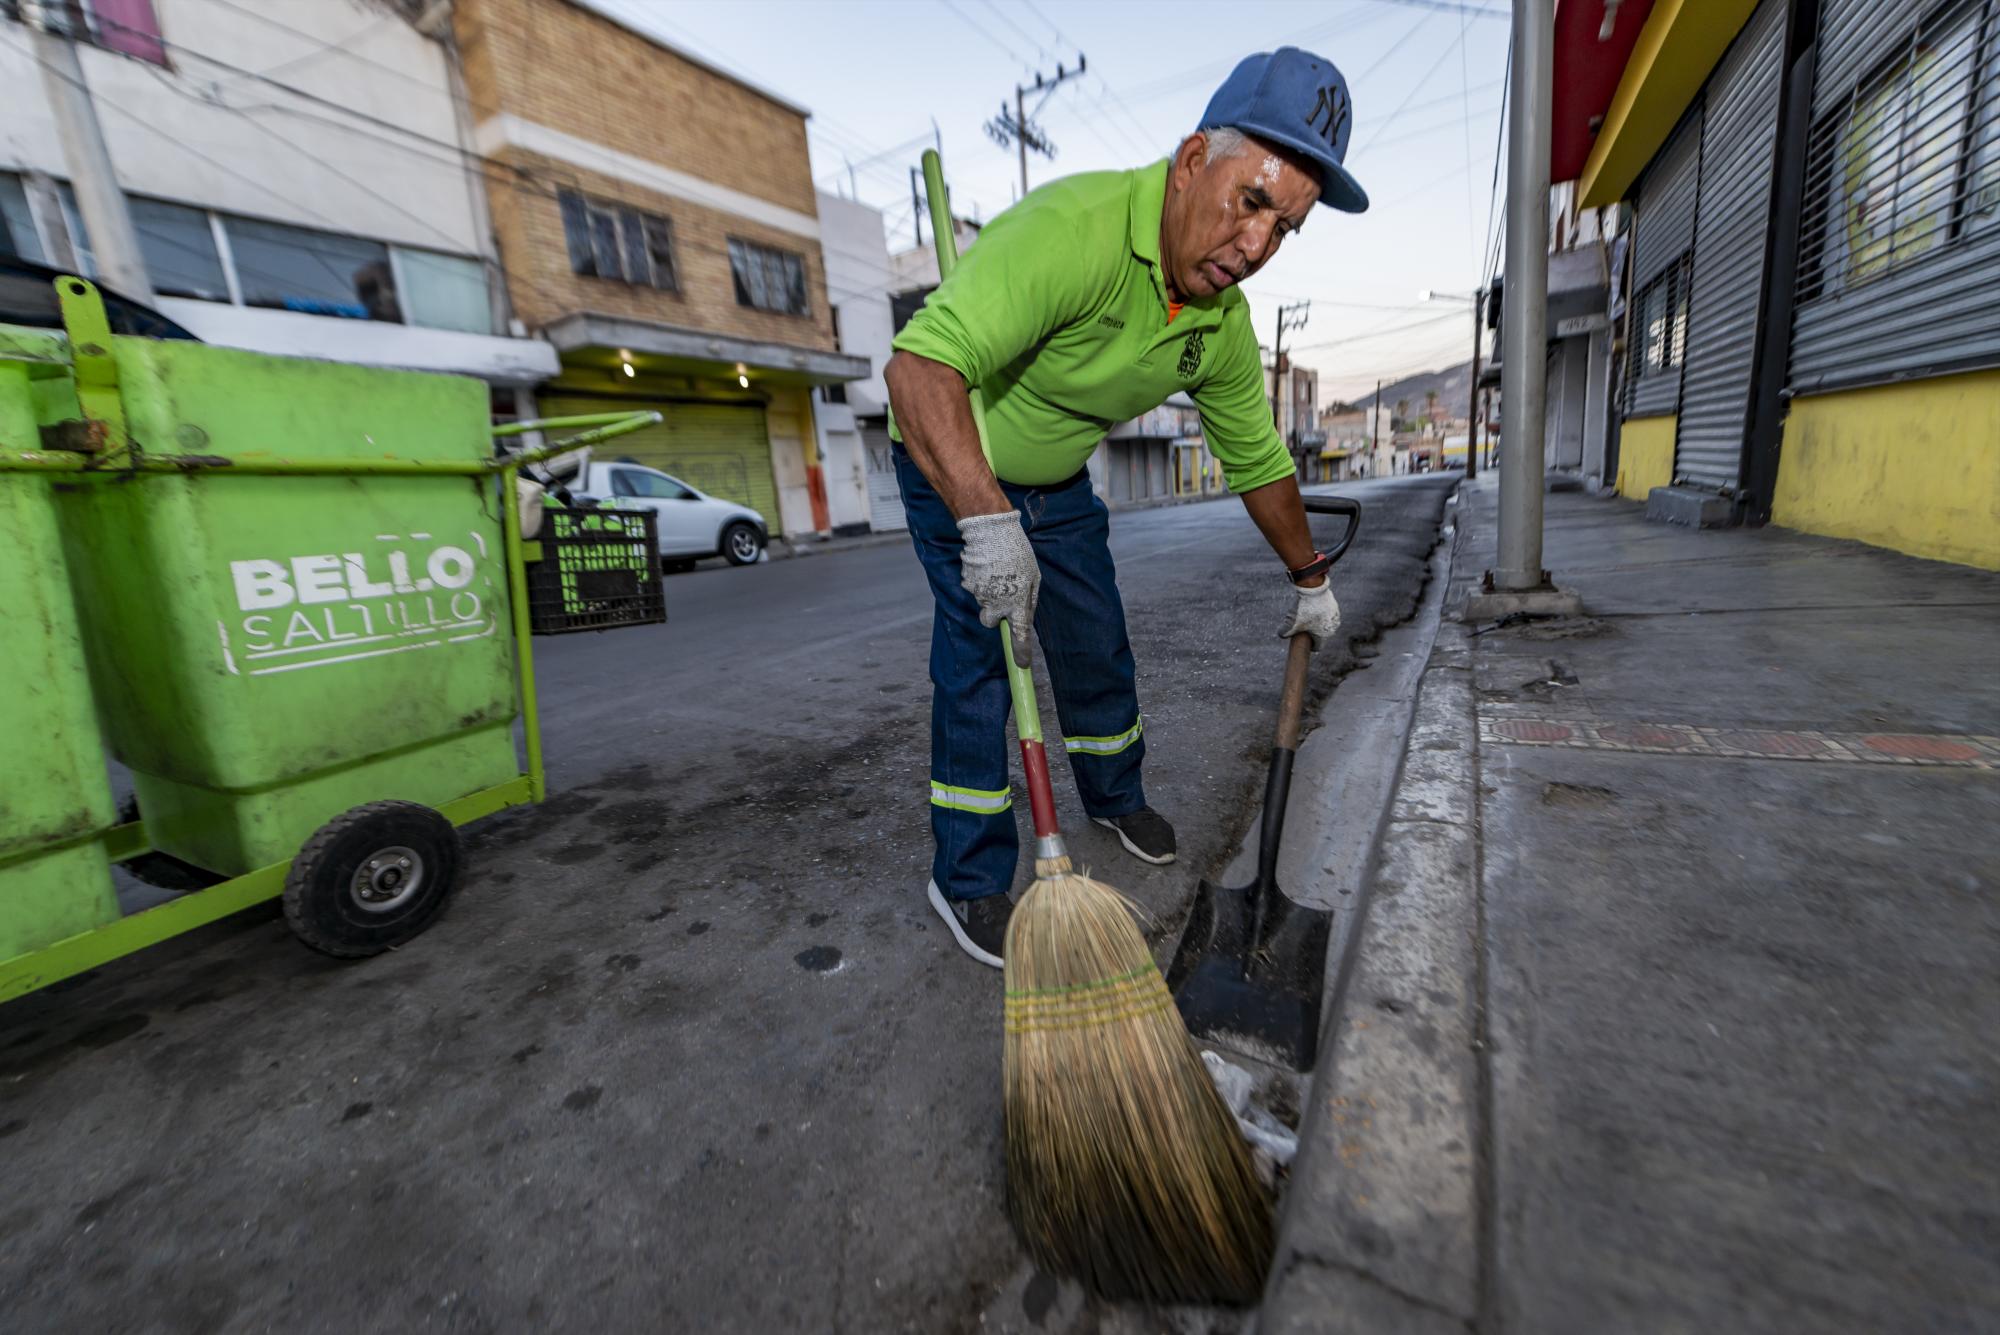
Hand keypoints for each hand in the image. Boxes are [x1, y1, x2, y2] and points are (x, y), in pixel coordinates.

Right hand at [957, 510, 1039, 664]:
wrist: (990, 531)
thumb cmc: (1017, 552)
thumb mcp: (1034, 576)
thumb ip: (1030, 599)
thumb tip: (1025, 614)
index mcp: (1018, 603)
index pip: (1020, 636)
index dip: (1021, 652)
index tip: (1022, 664)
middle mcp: (997, 604)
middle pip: (990, 622)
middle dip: (994, 615)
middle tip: (1001, 597)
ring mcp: (980, 595)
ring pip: (982, 602)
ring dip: (989, 592)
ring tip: (996, 571)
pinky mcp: (967, 584)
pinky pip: (973, 588)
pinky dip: (979, 581)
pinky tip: (985, 566)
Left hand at [1283, 580, 1340, 649]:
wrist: (1314, 589)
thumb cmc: (1303, 609)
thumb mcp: (1290, 623)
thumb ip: (1284, 632)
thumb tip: (1282, 635)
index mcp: (1325, 635)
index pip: (1317, 647)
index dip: (1308, 645)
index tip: (1302, 640)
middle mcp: (1333, 628)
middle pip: (1320, 634)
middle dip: (1311, 632)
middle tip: (1301, 625)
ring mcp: (1335, 616)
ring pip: (1323, 623)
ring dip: (1316, 621)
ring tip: (1306, 615)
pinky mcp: (1334, 606)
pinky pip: (1326, 613)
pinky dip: (1319, 611)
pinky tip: (1312, 607)